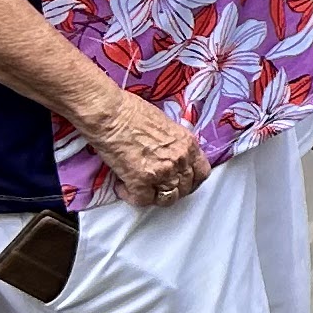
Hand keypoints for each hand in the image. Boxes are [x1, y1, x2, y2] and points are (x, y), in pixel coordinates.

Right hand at [81, 87, 205, 205]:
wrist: (111, 114)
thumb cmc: (132, 112)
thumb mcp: (167, 125)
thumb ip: (174, 144)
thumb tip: (170, 156)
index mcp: (188, 144)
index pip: (201, 172)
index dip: (191, 181)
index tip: (180, 181)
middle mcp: (180, 159)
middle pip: (185, 188)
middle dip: (171, 189)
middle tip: (156, 186)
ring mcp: (162, 172)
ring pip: (167, 199)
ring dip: (153, 196)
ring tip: (140, 188)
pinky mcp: (140, 181)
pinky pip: (142, 200)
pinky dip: (131, 196)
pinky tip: (123, 185)